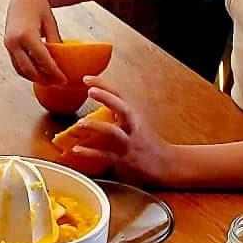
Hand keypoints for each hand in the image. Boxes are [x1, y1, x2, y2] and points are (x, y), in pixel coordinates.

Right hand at [3, 0, 63, 83]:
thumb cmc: (40, 7)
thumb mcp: (51, 23)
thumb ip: (55, 42)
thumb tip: (61, 61)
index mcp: (27, 34)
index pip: (42, 60)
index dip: (54, 72)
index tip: (64, 80)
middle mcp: (14, 41)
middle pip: (30, 69)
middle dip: (44, 79)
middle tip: (58, 84)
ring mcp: (8, 44)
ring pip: (21, 69)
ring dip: (34, 78)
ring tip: (49, 81)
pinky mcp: (7, 46)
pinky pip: (17, 64)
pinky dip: (27, 71)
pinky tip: (39, 73)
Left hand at [62, 84, 179, 184]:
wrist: (166, 163)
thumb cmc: (149, 142)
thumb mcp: (137, 123)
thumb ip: (120, 114)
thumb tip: (100, 104)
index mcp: (134, 116)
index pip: (119, 95)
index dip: (103, 85)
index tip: (87, 79)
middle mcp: (132, 127)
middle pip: (122, 108)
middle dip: (107, 98)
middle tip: (90, 91)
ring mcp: (128, 143)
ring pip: (113, 132)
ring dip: (96, 127)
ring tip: (81, 123)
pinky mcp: (124, 159)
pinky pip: (105, 155)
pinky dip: (89, 153)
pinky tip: (76, 150)